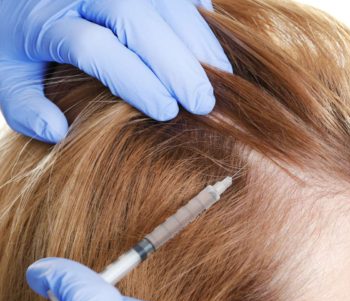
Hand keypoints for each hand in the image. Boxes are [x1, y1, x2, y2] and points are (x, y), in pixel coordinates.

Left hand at [0, 0, 231, 143]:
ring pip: (165, 3)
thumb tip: (57, 131)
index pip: (95, 47)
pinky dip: (200, 21)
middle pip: (135, 18)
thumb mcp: (6, 73)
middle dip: (176, 64)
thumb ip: (24, 107)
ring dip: (197, 43)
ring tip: (219, 83)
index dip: (135, 80)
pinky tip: (213, 53)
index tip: (166, 112)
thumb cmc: (21, 38)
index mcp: (46, 20)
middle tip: (203, 103)